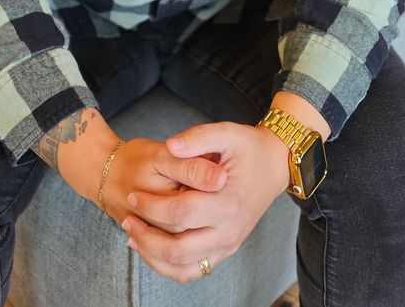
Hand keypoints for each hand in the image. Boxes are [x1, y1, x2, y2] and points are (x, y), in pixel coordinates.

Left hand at [121, 121, 289, 282]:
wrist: (276, 165)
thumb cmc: (250, 147)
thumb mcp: (227, 132)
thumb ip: (197, 137)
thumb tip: (170, 145)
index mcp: (228, 203)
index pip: (181, 213)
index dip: (151, 206)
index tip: (133, 196)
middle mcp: (229, 231)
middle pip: (178, 248)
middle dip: (146, 236)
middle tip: (128, 218)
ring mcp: (228, 245)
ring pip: (183, 268)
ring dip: (153, 257)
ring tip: (133, 236)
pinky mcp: (225, 250)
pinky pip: (193, 271)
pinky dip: (169, 266)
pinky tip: (152, 250)